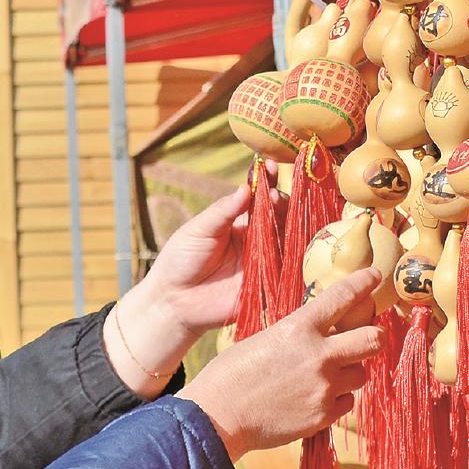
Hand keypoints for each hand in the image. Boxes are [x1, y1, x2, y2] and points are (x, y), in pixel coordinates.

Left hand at [105, 185, 280, 395]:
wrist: (174, 301)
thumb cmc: (181, 260)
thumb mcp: (199, 229)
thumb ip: (223, 211)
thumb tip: (246, 187)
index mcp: (238, 223)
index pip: (259, 198)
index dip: (267, 183)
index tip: (271, 167)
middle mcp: (255, 240)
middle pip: (278, 215)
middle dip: (281, 201)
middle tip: (275, 194)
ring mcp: (263, 261)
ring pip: (285, 238)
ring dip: (288, 222)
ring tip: (281, 209)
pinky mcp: (267, 284)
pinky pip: (286, 268)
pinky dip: (293, 253)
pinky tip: (294, 239)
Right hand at [180, 269, 385, 460]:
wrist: (218, 417)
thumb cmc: (230, 374)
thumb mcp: (265, 339)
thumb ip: (298, 334)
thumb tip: (321, 333)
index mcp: (299, 328)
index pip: (343, 297)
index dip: (364, 283)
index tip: (374, 277)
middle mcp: (319, 355)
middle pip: (372, 339)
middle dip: (374, 336)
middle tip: (369, 336)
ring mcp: (324, 387)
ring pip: (361, 374)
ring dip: (349, 371)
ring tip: (326, 375)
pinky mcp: (323, 415)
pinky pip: (347, 402)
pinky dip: (336, 398)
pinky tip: (314, 398)